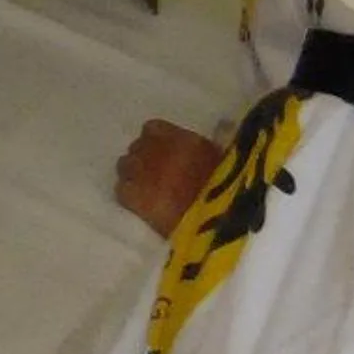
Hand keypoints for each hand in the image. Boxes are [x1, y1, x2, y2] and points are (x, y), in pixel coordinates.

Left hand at [113, 118, 223, 238]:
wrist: (220, 226)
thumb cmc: (232, 197)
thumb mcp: (231, 164)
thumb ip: (217, 145)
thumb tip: (221, 127)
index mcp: (184, 140)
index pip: (153, 129)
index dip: (156, 142)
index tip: (162, 154)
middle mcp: (158, 149)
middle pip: (137, 148)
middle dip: (144, 161)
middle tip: (154, 178)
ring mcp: (142, 171)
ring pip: (125, 166)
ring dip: (133, 177)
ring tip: (146, 193)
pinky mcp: (133, 196)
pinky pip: (121, 189)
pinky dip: (128, 197)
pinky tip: (140, 208)